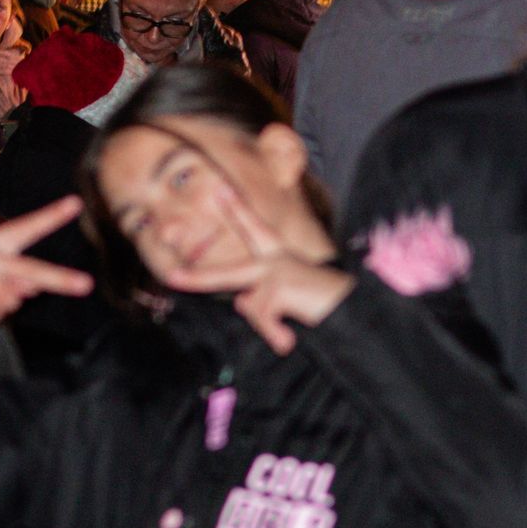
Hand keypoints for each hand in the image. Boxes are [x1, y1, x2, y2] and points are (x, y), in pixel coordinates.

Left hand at [162, 187, 352, 355]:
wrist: (354, 311)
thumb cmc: (326, 303)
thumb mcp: (291, 299)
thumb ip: (262, 298)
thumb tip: (240, 302)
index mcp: (280, 258)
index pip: (256, 231)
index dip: (236, 210)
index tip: (220, 190)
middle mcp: (275, 260)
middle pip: (228, 274)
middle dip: (198, 278)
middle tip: (171, 277)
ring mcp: (275, 272)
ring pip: (250, 308)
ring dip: (269, 326)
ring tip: (289, 334)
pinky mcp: (277, 286)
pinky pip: (262, 319)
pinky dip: (276, 335)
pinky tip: (290, 338)